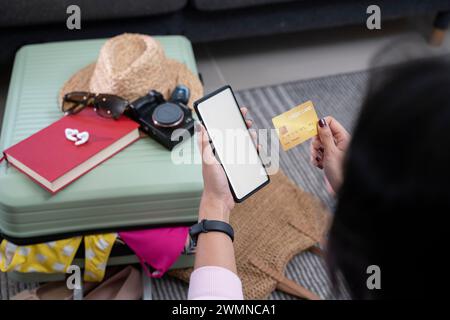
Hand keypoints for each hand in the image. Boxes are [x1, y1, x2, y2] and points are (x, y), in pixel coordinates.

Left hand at [197, 107, 255, 222]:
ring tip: (252, 135)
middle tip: (247, 121)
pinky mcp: (240, 167)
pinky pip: (250, 156)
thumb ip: (205, 144)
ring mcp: (233, 160)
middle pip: (234, 135)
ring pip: (243, 144)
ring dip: (249, 138)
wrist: (220, 200)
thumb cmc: (212, 182)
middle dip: (242, 126)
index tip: (237, 111)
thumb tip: (200, 126)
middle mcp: (224, 153)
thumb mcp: (208, 161)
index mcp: (215, 150)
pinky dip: (254, 150)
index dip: (229, 119)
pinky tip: (257, 148)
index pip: (222, 130)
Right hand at [310, 116, 350, 193]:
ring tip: (317, 160)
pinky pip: (318, 153)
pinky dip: (316, 158)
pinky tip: (318, 164)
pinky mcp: (329, 158)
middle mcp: (338, 142)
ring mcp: (333, 150)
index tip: (314, 135)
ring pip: (318, 144)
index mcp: (343, 137)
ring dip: (314, 151)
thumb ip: (325, 136)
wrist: (342, 189)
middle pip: (322, 133)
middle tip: (316, 150)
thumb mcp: (331, 152)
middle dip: (315, 142)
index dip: (320, 126)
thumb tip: (321, 122)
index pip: (330, 122)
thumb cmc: (340, 172)